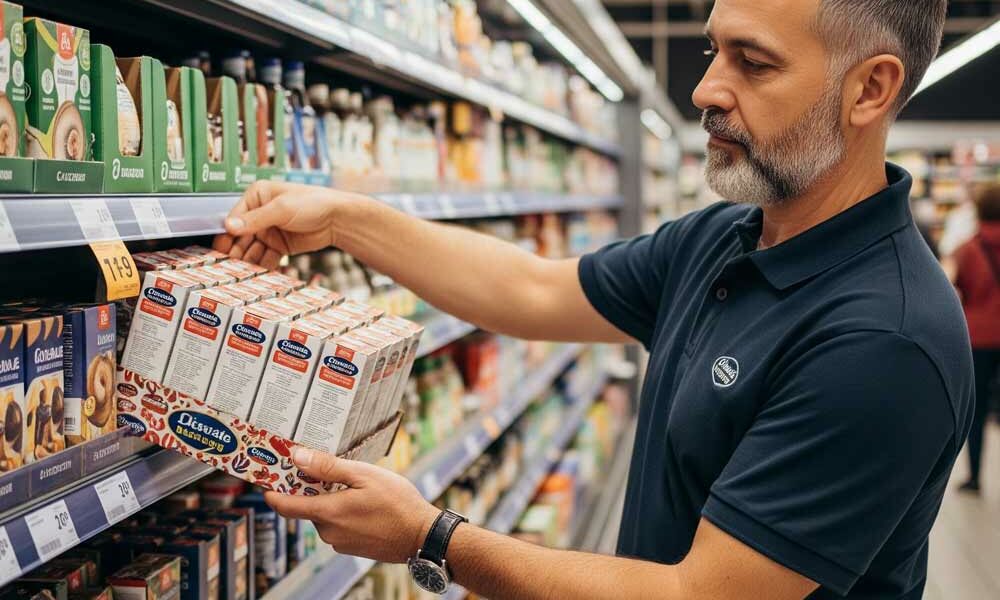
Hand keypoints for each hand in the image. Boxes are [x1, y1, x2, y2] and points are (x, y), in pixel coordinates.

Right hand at [213, 181, 369, 268]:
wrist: (338, 218)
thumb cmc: (314, 203)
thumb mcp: (282, 209)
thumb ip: (256, 219)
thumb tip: (230, 226)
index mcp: (256, 196)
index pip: (235, 218)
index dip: (228, 235)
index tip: (221, 251)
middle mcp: (259, 214)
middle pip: (241, 237)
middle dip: (236, 252)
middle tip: (228, 267)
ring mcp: (269, 231)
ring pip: (251, 250)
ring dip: (247, 263)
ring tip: (241, 275)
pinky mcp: (279, 246)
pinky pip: (265, 258)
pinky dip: (261, 267)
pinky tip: (257, 277)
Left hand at [265, 446, 439, 563]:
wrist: (423, 536)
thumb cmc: (397, 503)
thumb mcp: (364, 475)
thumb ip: (328, 467)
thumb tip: (298, 457)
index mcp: (327, 513)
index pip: (284, 506)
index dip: (271, 491)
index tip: (267, 478)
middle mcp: (328, 532)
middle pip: (307, 506)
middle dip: (313, 488)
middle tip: (328, 468)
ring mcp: (340, 542)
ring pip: (324, 515)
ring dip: (331, 499)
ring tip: (355, 485)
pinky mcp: (351, 547)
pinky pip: (338, 525)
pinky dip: (343, 511)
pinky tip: (363, 502)